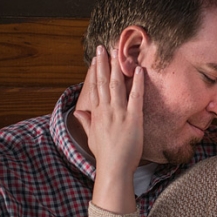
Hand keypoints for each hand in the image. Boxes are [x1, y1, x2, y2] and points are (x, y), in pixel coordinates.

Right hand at [74, 45, 143, 213]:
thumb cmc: (104, 155)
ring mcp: (119, 113)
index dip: (95, 71)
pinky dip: (137, 83)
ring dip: (117, 67)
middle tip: (103, 47)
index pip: (94, 87)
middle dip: (103, 63)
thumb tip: (78, 112)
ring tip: (117, 52)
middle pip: (104, 82)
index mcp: (96, 114)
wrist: (113, 168)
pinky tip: (138, 70)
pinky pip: (136, 96)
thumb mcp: (91, 136)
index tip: (95, 58)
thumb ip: (86, 122)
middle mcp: (106, 110)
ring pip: (117, 85)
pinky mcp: (133, 119)